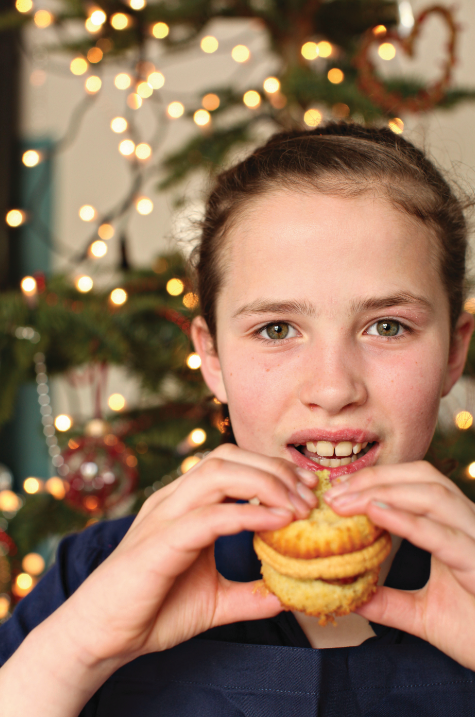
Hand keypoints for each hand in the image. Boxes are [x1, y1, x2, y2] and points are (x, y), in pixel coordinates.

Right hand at [57, 444, 317, 669]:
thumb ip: (249, 593)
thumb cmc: (152, 611)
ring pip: (216, 473)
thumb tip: (288, 595)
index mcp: (184, 504)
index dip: (272, 469)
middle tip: (310, 495)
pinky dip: (246, 514)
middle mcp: (173, 500)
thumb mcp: (214, 600)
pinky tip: (276, 522)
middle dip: (274, 468)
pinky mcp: (159, 543)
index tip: (307, 491)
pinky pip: (208, 516)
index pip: (231, 464)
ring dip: (265, 483)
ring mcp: (164, 517)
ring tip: (298, 506)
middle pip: (227, 457)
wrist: (102, 638)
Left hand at [324, 461, 474, 669]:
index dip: (376, 480)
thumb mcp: (423, 615)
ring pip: (432, 495)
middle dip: (374, 479)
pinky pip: (444, 535)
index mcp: (455, 528)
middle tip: (332, 493)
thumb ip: (388, 602)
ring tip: (345, 502)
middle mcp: (468, 525)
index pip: (415, 484)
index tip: (337, 491)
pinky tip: (376, 514)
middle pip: (422, 477)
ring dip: (383, 492)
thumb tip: (350, 597)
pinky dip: (408, 521)